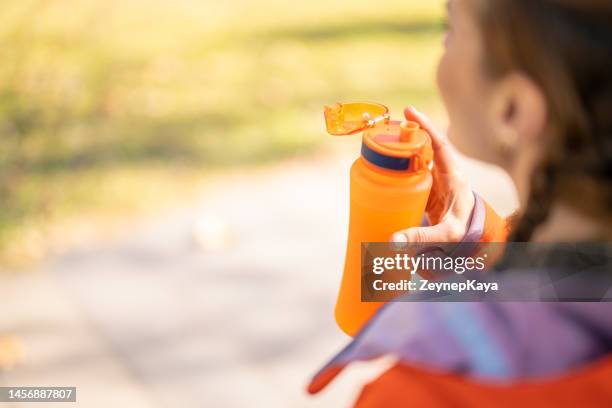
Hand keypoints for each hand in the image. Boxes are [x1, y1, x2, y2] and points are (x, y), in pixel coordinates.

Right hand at [391, 107, 474, 243]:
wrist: (469, 237)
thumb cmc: (463, 232)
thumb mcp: (446, 234)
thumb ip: (421, 237)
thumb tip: (393, 241)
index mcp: (453, 177)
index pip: (440, 145)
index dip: (427, 127)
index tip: (410, 111)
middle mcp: (443, 174)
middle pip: (425, 146)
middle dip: (409, 132)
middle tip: (389, 124)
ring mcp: (433, 180)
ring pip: (417, 157)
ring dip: (402, 147)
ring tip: (383, 138)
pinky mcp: (424, 189)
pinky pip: (410, 171)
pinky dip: (398, 164)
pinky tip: (383, 163)